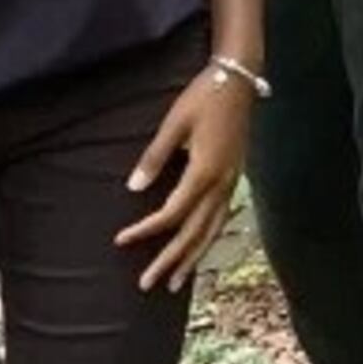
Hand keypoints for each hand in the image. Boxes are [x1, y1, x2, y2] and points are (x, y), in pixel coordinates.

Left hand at [113, 72, 252, 291]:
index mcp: (204, 172)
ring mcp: (231, 184)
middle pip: (193, 233)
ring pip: (211, 232)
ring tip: (175, 283)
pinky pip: (220, 220)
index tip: (121, 240)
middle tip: (146, 284)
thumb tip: (134, 188)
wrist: (240, 80)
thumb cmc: (204, 96)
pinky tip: (199, 250)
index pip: (172, 214)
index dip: (146, 230)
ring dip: (192, 259)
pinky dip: (207, 240)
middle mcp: (221, 185)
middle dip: (170, 261)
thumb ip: (154, 157)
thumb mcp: (175, 123)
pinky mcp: (234, 179)